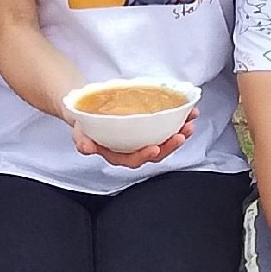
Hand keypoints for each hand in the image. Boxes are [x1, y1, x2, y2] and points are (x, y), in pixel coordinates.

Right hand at [66, 104, 200, 170]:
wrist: (90, 111)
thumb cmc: (87, 126)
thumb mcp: (81, 133)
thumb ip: (83, 142)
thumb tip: (86, 147)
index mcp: (119, 154)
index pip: (134, 160)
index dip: (146, 156)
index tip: (155, 148)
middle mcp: (135, 149)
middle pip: (156, 152)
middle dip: (171, 145)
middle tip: (181, 134)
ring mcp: (145, 138)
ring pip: (166, 139)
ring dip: (180, 132)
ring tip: (190, 121)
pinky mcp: (151, 127)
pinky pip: (168, 126)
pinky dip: (180, 119)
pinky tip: (189, 111)